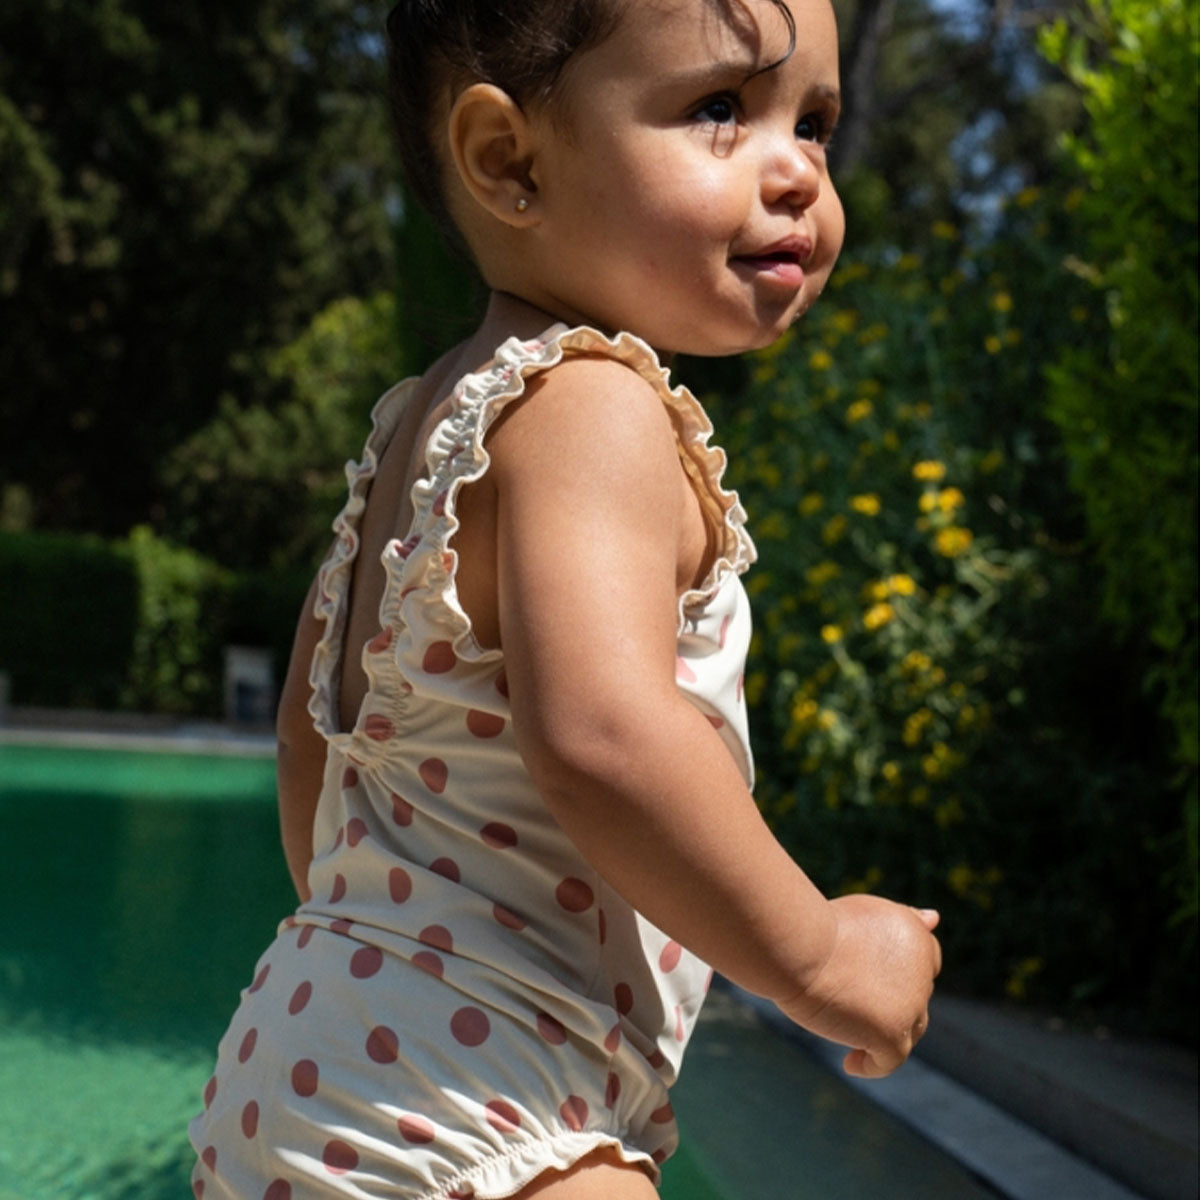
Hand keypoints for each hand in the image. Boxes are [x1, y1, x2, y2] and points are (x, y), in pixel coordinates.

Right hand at [777, 894, 940, 1077]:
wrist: (799, 948)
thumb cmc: (821, 927)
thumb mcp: (868, 912)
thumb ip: (903, 919)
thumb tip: (935, 918)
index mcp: (916, 935)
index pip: (928, 962)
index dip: (905, 974)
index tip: (877, 980)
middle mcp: (922, 971)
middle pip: (917, 998)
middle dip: (892, 1002)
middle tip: (850, 1001)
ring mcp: (911, 1005)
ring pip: (909, 1030)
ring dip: (886, 1032)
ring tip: (849, 1031)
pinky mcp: (892, 1034)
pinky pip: (888, 1061)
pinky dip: (871, 1065)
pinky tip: (850, 1063)